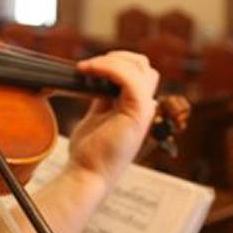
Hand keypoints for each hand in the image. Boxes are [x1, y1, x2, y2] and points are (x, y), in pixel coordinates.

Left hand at [68, 51, 159, 188]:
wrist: (87, 174)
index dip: (117, 64)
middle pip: (144, 67)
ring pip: (140, 69)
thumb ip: (104, 97)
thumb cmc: (89, 152)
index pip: (139, 73)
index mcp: (137, 108)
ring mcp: (144, 111)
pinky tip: (90, 70)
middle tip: (90, 66)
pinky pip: (130, 80)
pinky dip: (109, 69)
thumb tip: (99, 78)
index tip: (89, 67)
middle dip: (118, 58)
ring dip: (111, 61)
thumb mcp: (97, 116)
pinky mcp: (137, 114)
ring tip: (86, 67)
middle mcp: (145, 108)